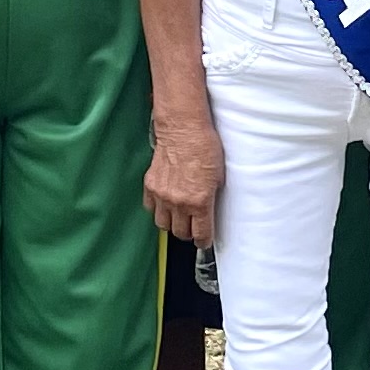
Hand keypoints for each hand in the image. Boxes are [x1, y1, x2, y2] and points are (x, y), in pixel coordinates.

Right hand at [145, 112, 223, 244]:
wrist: (183, 129)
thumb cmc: (205, 147)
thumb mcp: (219, 176)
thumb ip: (212, 198)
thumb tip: (210, 212)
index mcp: (199, 202)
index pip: (200, 235)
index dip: (203, 241)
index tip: (204, 240)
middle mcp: (178, 202)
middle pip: (180, 233)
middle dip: (188, 232)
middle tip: (193, 225)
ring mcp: (162, 195)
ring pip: (163, 224)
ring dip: (171, 223)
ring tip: (178, 215)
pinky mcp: (150, 186)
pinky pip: (150, 208)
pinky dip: (157, 209)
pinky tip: (165, 202)